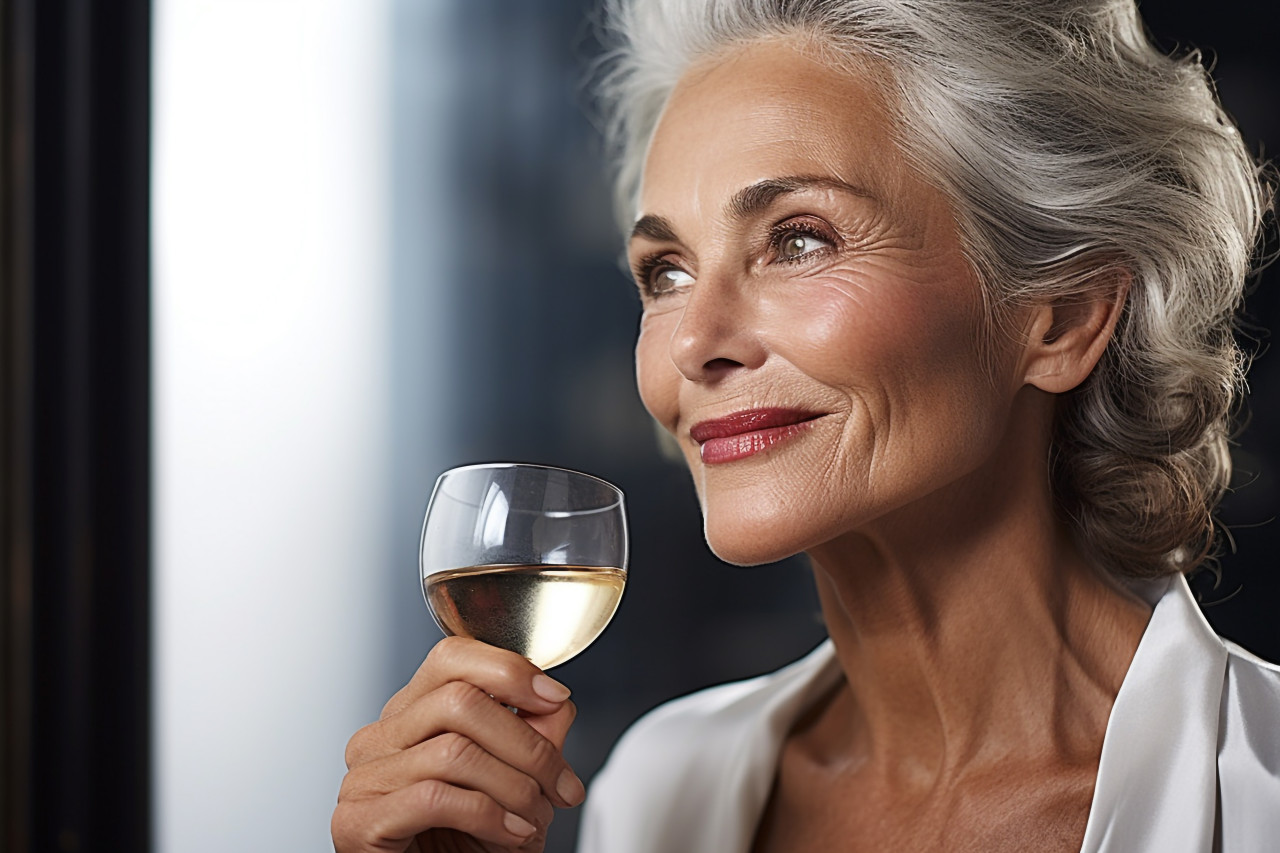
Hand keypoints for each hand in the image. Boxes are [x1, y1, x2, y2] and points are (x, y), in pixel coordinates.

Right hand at [332, 637, 583, 852]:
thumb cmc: (473, 846)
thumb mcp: (520, 783)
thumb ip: (536, 734)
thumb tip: (555, 698)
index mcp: (411, 715)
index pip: (452, 657)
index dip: (508, 669)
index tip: (555, 698)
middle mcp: (379, 737)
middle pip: (459, 701)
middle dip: (527, 744)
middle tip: (561, 786)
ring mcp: (363, 777)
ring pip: (453, 751)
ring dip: (514, 787)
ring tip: (534, 818)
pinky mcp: (357, 821)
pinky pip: (434, 797)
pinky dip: (487, 815)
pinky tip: (510, 834)